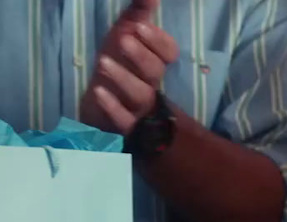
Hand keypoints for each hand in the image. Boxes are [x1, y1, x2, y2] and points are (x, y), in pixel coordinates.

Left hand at [77, 0, 178, 135]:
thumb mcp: (125, 33)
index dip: (157, 41)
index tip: (139, 27)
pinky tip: (99, 91)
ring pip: (140, 95)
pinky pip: (124, 119)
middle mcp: (150, 83)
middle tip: (123, 40)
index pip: (168, 53)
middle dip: (140, 55)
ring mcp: (138, 105)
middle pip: (154, 71)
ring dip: (123, 78)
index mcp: (154, 61)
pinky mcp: (122, 123)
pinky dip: (113, 106)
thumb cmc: (118, 63)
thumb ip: (139, 13)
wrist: (100, 100)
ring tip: (103, 62)